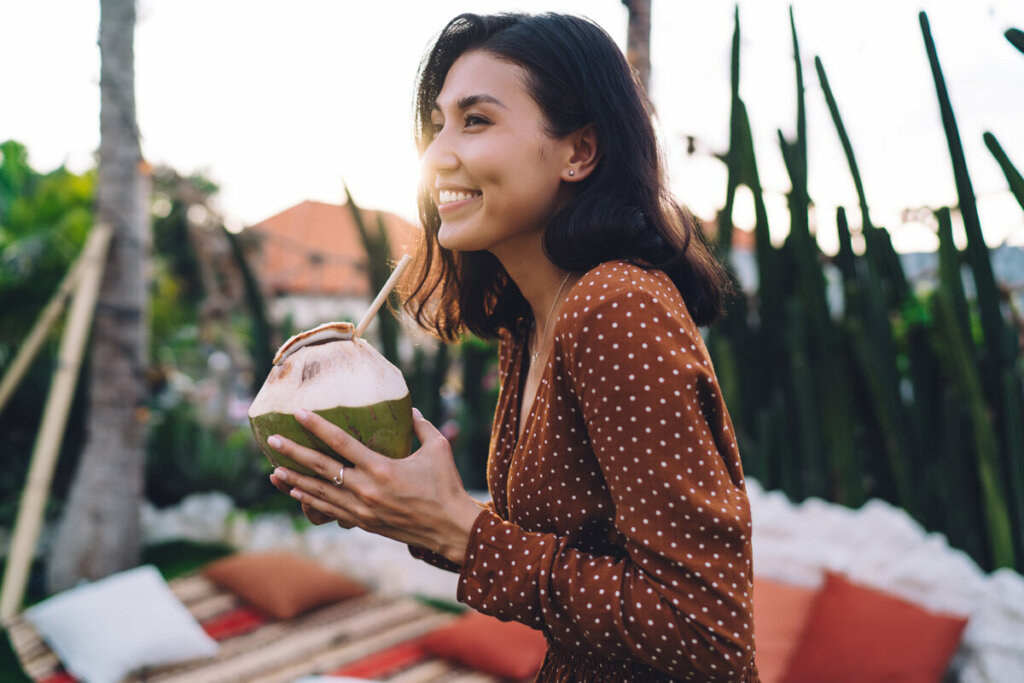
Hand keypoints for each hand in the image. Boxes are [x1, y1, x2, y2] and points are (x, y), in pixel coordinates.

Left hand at [266, 407, 482, 563]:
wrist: (450, 529)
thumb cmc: (447, 486)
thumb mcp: (438, 449)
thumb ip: (421, 427)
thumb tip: (409, 410)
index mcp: (382, 469)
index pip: (341, 443)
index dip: (318, 427)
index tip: (298, 413)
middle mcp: (366, 490)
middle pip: (322, 468)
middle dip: (294, 453)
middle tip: (273, 441)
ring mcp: (362, 510)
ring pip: (320, 493)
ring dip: (295, 481)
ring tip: (274, 471)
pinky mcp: (364, 523)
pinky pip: (330, 510)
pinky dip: (311, 501)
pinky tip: (298, 493)